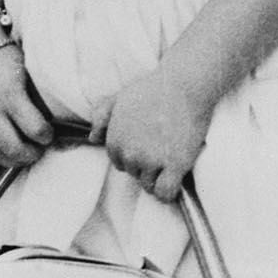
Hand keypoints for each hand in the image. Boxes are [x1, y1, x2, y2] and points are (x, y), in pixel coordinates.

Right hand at [0, 43, 53, 172]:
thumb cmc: (3, 53)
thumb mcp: (26, 69)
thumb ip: (36, 95)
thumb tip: (54, 117)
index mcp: (12, 96)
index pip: (36, 129)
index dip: (47, 136)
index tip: (49, 134)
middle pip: (13, 148)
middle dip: (30, 154)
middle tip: (36, 149)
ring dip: (9, 160)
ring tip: (18, 155)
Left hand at [89, 68, 210, 203]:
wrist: (183, 85)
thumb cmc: (153, 89)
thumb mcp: (120, 98)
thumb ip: (102, 116)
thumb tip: (93, 138)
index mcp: (114, 140)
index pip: (119, 163)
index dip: (135, 155)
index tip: (148, 144)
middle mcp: (129, 153)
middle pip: (135, 174)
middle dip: (147, 164)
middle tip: (162, 145)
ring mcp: (151, 161)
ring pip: (150, 185)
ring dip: (160, 176)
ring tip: (171, 154)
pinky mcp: (174, 165)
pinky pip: (165, 193)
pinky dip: (169, 191)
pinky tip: (176, 177)